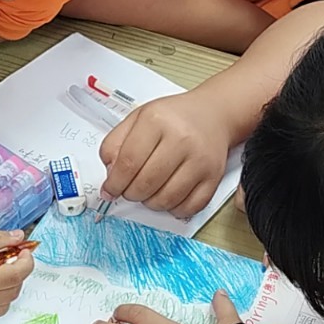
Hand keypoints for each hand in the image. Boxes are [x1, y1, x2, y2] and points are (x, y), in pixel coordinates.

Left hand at [99, 90, 234, 216]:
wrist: (213, 114)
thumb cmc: (174, 118)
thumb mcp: (138, 118)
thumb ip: (116, 143)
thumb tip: (111, 174)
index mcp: (157, 121)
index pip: (128, 162)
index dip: (114, 183)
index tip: (109, 190)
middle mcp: (181, 139)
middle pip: (146, 183)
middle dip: (130, 193)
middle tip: (129, 189)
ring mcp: (200, 160)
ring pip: (166, 199)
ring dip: (151, 203)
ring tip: (149, 191)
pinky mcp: (214, 177)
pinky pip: (189, 207)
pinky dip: (174, 209)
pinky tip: (169, 196)